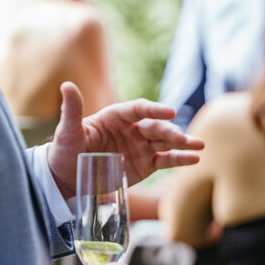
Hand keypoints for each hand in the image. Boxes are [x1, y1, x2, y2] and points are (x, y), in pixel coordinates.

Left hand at [47, 82, 203, 198]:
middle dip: (171, 131)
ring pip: (166, 142)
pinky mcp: (146, 165)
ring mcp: (141, 147)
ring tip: (199, 146)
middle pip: (156, 126)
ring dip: (183, 143)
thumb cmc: (65, 151)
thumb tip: (66, 85)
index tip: (170, 111)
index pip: (139, 109)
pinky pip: (166, 160)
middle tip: (182, 138)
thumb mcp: (67, 132)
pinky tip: (194, 159)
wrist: (67, 178)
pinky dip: (181, 159)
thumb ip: (72, 110)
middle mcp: (132, 129)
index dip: (155, 109)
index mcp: (116, 116)